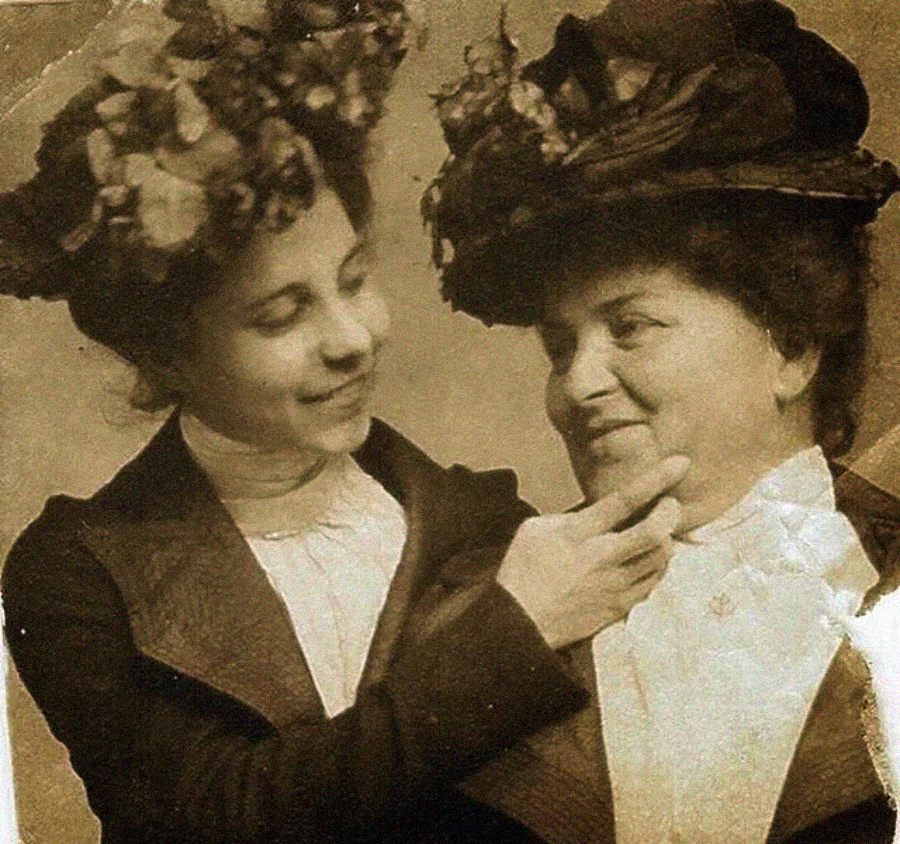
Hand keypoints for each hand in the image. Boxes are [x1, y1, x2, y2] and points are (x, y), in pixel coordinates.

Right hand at [497, 456, 687, 648]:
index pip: (625, 500)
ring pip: (661, 560)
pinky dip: (658, 566)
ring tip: (661, 532)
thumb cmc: (522, 569)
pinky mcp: (618, 608)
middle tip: (670, 505)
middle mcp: (602, 558)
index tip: (681, 462)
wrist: (518, 621)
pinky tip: (651, 559)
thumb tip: (598, 505)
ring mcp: (614, 586)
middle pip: (655, 534)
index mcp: (579, 533)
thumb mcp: (536, 528)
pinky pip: (652, 584)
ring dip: (667, 540)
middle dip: (671, 514)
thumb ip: (571, 515)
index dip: (657, 478)